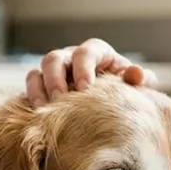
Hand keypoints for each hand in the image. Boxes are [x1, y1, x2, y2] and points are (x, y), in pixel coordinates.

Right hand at [25, 38, 157, 106]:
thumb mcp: (137, 87)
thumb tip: (136, 74)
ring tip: (44, 110)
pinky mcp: (42, 88)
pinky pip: (30, 87)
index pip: (86, 52)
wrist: (114, 110)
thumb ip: (140, 80)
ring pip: (37, 72)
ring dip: (39, 90)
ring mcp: (54, 73)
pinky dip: (31, 99)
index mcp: (96, 53)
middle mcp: (71, 59)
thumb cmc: (127, 94)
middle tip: (61, 99)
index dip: (83, 68)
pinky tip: (38, 116)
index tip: (85, 89)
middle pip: (55, 58)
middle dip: (55, 79)